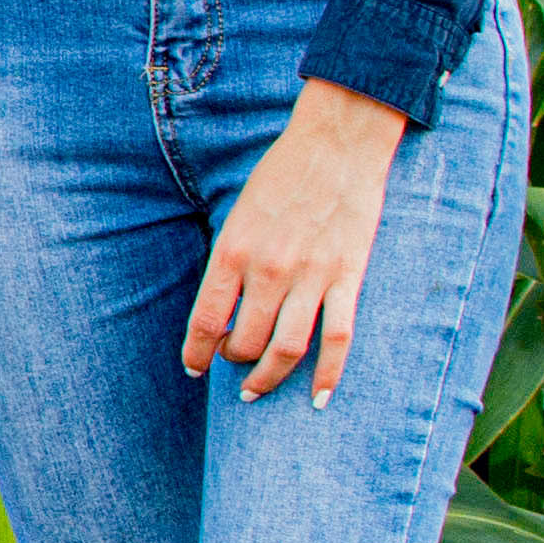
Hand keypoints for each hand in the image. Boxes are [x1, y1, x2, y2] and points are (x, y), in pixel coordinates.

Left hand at [187, 80, 413, 401]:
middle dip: (234, 363)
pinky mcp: (348, 277)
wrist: (337, 143)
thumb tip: (222, 307)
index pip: (205, 321)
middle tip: (234, 366)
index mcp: (233, 251)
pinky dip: (328, 376)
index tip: (195, 369)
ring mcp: (310, 276)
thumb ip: (230, 260)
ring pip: (285, 350)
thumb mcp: (238, 213)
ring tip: (258, 390)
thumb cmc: (282, 174)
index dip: (196, 353)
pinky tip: (318, 399)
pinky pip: (338, 339)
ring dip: (268, 379)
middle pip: (245, 342)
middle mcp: (268, 270)